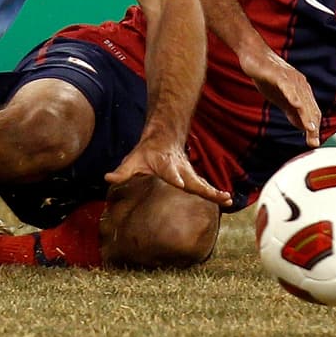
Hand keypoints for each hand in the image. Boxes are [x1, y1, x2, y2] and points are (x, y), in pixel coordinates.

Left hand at [106, 134, 231, 207]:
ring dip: (215, 192)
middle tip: (218, 195)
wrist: (163, 135)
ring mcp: (189, 172)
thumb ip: (123, 171)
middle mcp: (181, 169)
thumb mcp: (133, 159)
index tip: (182, 184)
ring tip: (227, 199)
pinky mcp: (193, 176)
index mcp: (166, 165)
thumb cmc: (147, 151)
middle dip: (205, 189)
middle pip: (195, 180)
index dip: (176, 178)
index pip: (172, 173)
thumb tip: (108, 178)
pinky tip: (226, 200)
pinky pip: (205, 185)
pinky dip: (215, 192)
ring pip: (203, 183)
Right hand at [239, 47, 321, 146]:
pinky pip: (288, 87)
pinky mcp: (278, 74)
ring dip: (306, 116)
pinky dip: (293, 97)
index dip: (314, 127)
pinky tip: (296, 106)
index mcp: (302, 90)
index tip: (313, 142)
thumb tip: (302, 126)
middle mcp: (300, 84)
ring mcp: (290, 79)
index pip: (312, 111)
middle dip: (312, 126)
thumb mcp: (280, 97)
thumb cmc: (267, 75)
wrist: (253, 54)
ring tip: (310, 130)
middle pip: (310, 107)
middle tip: (314, 142)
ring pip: (301, 100)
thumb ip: (291, 110)